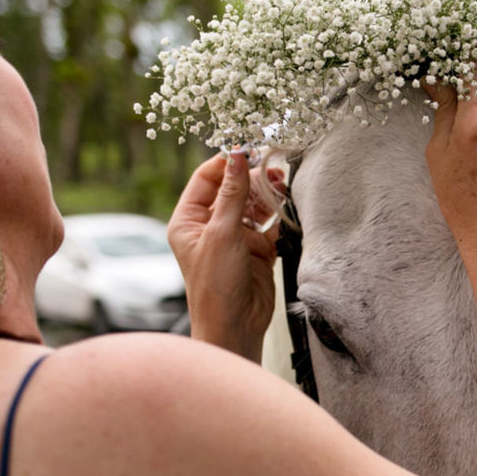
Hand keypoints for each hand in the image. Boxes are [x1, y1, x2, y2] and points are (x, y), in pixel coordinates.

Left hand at [168, 151, 280, 361]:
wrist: (236, 326)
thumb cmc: (216, 286)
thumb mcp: (222, 233)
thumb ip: (232, 193)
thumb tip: (237, 156)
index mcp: (188, 221)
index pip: (206, 179)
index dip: (227, 162)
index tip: (250, 149)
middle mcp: (209, 227)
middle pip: (232, 189)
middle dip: (253, 178)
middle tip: (274, 169)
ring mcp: (234, 238)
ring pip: (253, 205)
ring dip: (267, 195)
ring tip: (283, 185)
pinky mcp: (257, 251)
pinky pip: (269, 225)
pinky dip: (279, 215)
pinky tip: (288, 205)